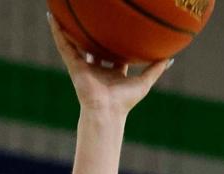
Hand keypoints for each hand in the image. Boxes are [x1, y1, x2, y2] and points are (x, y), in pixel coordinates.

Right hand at [47, 14, 168, 116]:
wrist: (107, 110)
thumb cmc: (125, 101)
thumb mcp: (145, 81)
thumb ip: (156, 69)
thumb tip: (171, 58)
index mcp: (113, 72)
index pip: (114, 53)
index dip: (115, 42)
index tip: (118, 28)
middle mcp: (98, 68)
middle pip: (94, 46)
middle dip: (93, 33)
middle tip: (93, 17)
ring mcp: (84, 66)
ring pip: (76, 42)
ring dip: (70, 28)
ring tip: (66, 12)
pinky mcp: (73, 65)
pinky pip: (63, 45)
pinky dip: (57, 32)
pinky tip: (52, 17)